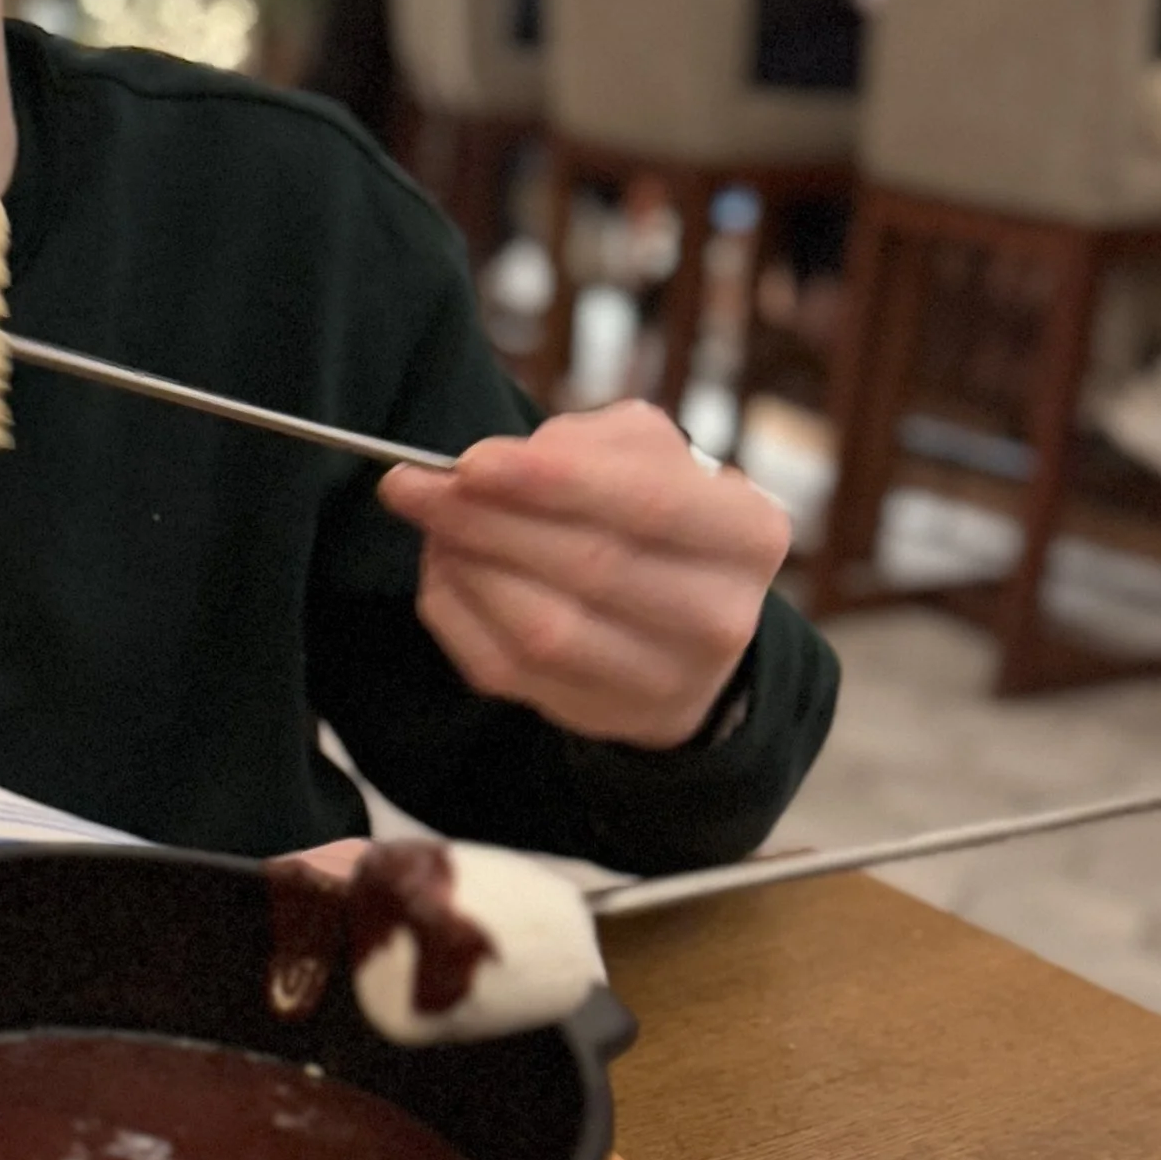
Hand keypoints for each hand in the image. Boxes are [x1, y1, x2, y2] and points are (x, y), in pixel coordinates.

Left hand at [379, 402, 790, 750]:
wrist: (682, 630)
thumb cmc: (656, 522)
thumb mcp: (649, 457)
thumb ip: (586, 443)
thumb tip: (493, 465)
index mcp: (747, 535)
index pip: (649, 504)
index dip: (552, 482)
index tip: (470, 461)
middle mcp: (718, 616)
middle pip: (588, 566)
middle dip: (485, 520)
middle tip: (413, 484)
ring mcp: (660, 680)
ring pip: (541, 628)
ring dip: (466, 566)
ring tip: (429, 520)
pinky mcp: (595, 715)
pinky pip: (504, 669)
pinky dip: (457, 612)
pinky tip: (443, 567)